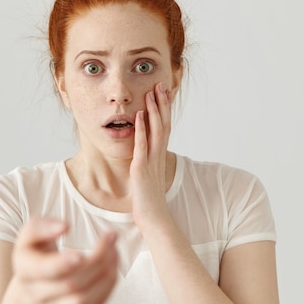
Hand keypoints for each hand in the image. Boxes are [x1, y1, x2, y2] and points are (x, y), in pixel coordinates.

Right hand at [10, 218, 117, 303]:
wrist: (32, 285)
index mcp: (26, 269)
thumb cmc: (35, 253)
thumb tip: (64, 226)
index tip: (81, 253)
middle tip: (110, 237)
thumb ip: (42, 227)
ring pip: (84, 300)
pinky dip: (109, 284)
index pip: (44, 271)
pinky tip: (114, 264)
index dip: (63, 264)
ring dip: (106, 275)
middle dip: (96, 261)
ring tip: (115, 250)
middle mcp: (38, 293)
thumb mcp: (30, 235)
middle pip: (70, 284)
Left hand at [130, 82, 173, 230]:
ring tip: (150, 94)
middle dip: (162, 104)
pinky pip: (142, 146)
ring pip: (155, 131)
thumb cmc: (150, 200)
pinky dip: (141, 130)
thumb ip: (149, 163)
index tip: (163, 93)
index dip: (165, 109)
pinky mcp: (141, 169)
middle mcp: (158, 155)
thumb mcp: (150, 176)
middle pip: (164, 124)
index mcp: (159, 156)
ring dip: (153, 111)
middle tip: (160, 84)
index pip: (165, 127)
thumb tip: (146, 154)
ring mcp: (151, 161)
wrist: (154, 218)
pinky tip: (138, 117)